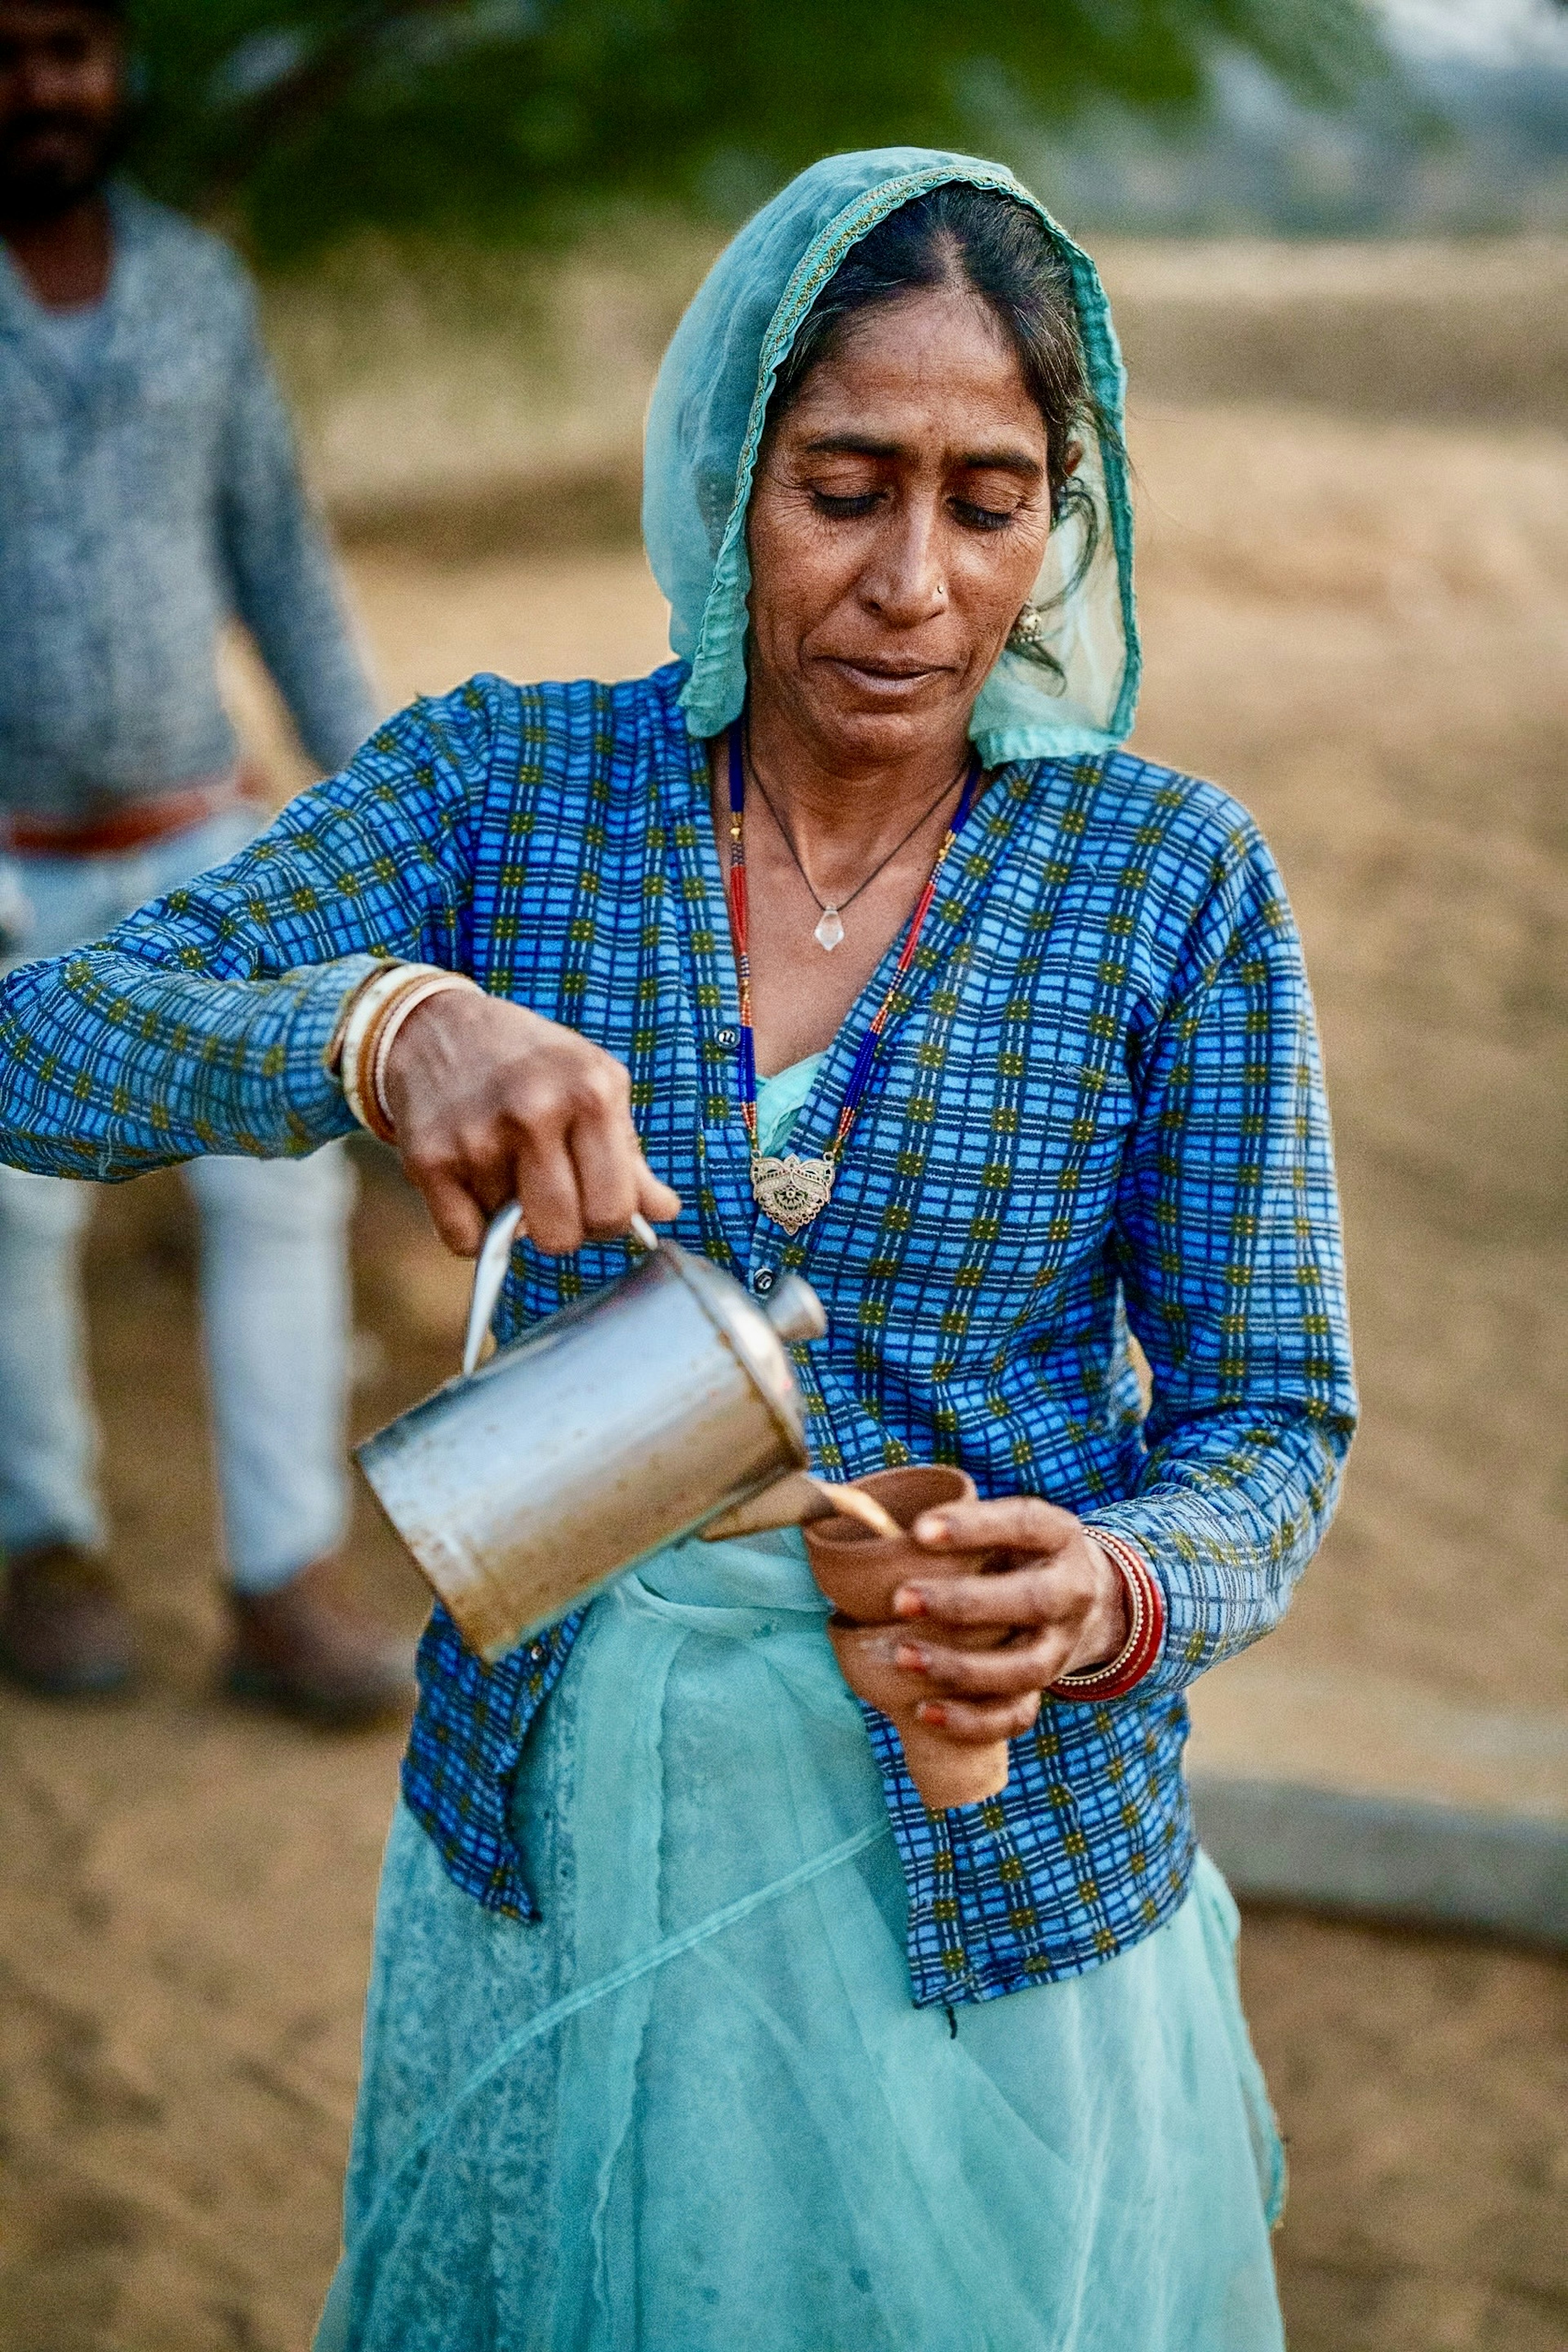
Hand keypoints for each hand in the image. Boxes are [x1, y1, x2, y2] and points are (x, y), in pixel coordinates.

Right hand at [381, 988, 679, 1256]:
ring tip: (506, 1164)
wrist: (439, 1028)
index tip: (594, 1204)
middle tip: (551, 1196)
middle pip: (562, 1236)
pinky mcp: (429, 1159)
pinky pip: (463, 1241)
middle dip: (561, 1228)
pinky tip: (476, 1184)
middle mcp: (534, 1112)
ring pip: (510, 1235)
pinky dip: (472, 1228)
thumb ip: (631, 1155)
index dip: (607, 1221)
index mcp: (591, 1093)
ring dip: (511, 1215)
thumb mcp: (595, 1086)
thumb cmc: (531, 1061)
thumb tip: (665, 1213)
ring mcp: (478, 1137)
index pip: (614, 1208)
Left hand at [887, 1496, 1129, 1746]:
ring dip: (962, 1667)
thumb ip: (959, 1524)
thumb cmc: (1015, 1551)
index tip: (919, 1531)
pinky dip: (971, 1720)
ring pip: (1025, 1667)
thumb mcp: (1004, 1524)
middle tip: (901, 1601)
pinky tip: (924, 1711)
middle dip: (964, 1603)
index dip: (975, 1527)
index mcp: (1059, 1536)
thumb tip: (878, 1531)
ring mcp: (1063, 1646)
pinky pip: (1016, 1715)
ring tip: (903, 1657)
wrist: (1078, 1597)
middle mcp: (1072, 1591)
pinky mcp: (1047, 1687)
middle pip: (1032, 1601)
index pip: (1025, 1524)